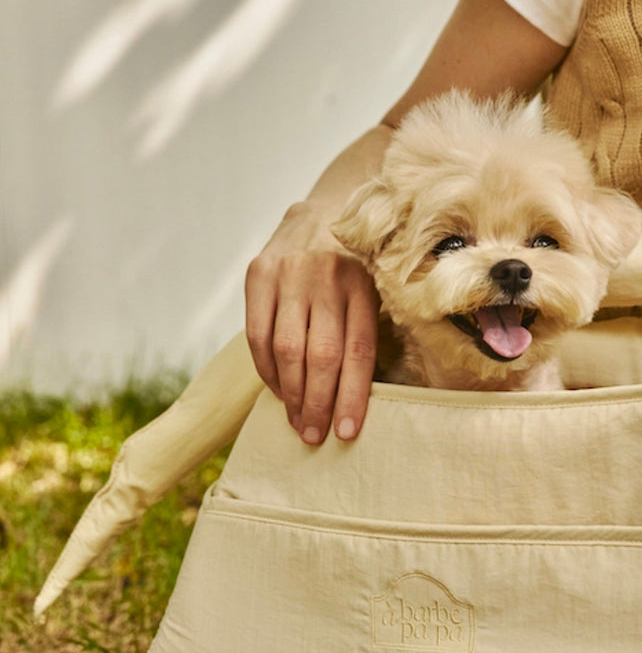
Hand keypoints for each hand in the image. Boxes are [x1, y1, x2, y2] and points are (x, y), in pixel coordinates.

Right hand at [245, 201, 379, 443]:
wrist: (318, 216)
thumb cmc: (353, 272)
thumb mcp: (372, 294)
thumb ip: (366, 335)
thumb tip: (359, 403)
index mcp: (364, 285)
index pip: (358, 352)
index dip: (352, 396)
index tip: (346, 432)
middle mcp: (327, 277)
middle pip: (321, 356)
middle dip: (318, 403)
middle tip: (315, 436)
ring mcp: (290, 273)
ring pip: (287, 350)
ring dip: (291, 394)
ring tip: (298, 422)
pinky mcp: (259, 273)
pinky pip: (257, 335)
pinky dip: (267, 371)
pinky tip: (278, 391)